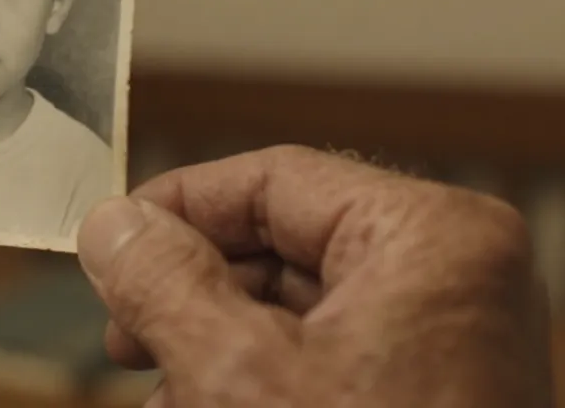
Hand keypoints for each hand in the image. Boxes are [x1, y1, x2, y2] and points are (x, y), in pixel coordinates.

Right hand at [76, 145, 552, 406]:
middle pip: (280, 245)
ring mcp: (447, 336)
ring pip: (294, 307)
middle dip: (190, 293)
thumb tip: (114, 226)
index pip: (274, 178)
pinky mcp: (430, 387)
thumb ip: (164, 283)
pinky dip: (256, 379)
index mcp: (431, 239)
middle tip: (124, 328)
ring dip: (211, 344)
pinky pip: (325, 355)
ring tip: (159, 393)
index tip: (112, 242)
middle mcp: (453, 277)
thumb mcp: (239, 375)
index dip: (177, 207)